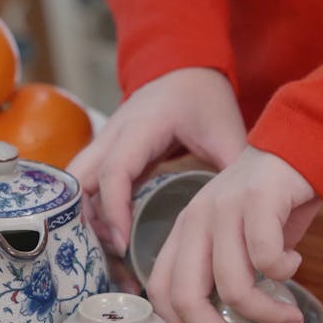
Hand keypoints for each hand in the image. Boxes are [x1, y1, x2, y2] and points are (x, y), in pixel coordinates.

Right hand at [69, 67, 246, 255]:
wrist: (186, 69)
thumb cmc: (204, 98)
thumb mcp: (226, 131)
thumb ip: (234, 168)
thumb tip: (247, 214)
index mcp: (141, 127)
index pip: (113, 171)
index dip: (114, 209)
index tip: (123, 243)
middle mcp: (114, 133)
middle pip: (79, 178)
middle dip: (87, 218)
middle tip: (113, 252)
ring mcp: (106, 141)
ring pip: (76, 182)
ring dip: (86, 215)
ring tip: (112, 250)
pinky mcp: (107, 151)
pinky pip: (86, 183)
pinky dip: (92, 209)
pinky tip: (113, 236)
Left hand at [146, 146, 320, 322]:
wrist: (295, 149)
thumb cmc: (268, 203)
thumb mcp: (234, 239)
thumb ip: (223, 273)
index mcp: (184, 231)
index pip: (160, 288)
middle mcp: (195, 219)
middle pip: (186, 295)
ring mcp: (222, 208)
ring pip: (232, 284)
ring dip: (266, 311)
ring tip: (288, 313)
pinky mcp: (255, 199)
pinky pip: (266, 257)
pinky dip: (285, 270)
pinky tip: (295, 261)